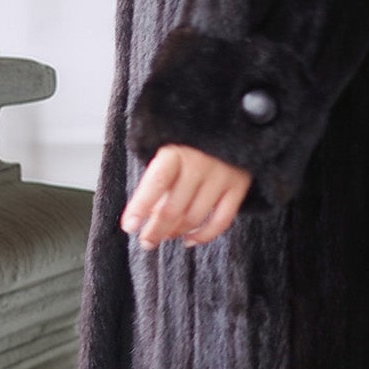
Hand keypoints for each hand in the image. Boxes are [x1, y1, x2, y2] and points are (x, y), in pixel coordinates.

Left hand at [121, 143, 252, 248]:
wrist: (228, 126)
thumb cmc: (189, 145)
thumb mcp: (168, 153)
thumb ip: (159, 182)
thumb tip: (148, 218)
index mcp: (176, 151)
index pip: (156, 183)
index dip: (141, 207)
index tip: (129, 227)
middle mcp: (200, 163)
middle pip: (174, 208)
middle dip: (156, 230)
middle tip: (147, 241)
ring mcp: (222, 175)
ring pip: (195, 218)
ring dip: (177, 232)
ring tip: (166, 236)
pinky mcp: (239, 185)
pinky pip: (221, 221)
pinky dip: (204, 236)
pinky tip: (189, 240)